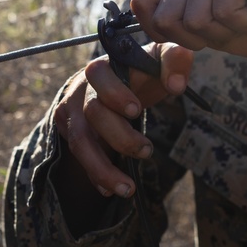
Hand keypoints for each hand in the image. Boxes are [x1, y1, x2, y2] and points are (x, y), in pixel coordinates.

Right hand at [51, 43, 192, 227]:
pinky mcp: (69, 130)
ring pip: (79, 141)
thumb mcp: (162, 57)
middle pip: (92, 113)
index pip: (99, 75)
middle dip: (119, 136)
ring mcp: (72, 111)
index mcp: (104, 66)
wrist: (118, 79)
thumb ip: (175, 60)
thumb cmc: (143, 68)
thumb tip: (177, 85)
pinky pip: (78, 156)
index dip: (115, 93)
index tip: (137, 111)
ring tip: (127, 188)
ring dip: (102, 168)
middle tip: (147, 151)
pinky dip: (94, 175)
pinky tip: (111, 190)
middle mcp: (82, 88)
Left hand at [131, 0, 246, 57]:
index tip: (193, 43)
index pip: (143, 5)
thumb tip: (150, 34)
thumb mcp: (219, 36)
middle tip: (230, 28)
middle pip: (168, 18)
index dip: (160, 33)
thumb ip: (184, 31)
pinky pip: (223, 9)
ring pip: (196, 17)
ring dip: (226, 30)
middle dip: (199, 38)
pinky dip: (243, 21)